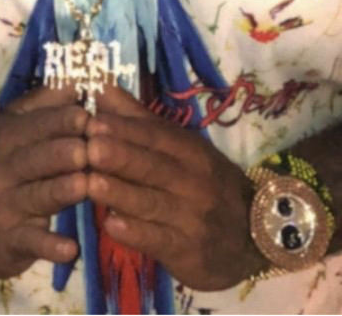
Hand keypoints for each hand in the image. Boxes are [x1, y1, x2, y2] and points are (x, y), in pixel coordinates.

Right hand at [0, 85, 88, 279]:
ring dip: (63, 190)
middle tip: (96, 149)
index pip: (39, 124)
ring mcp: (4, 208)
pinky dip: (51, 247)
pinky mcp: (8, 243)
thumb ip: (44, 103)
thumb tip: (78, 77)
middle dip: (68, 152)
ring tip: (86, 186)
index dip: (66, 120)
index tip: (93, 116)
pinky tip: (71, 250)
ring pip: (39, 196)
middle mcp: (2, 170)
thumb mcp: (10, 128)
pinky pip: (32, 243)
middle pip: (40, 158)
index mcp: (7, 136)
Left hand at [85, 86, 266, 290]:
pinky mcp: (188, 251)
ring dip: (121, 193)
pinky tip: (111, 225)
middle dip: (121, 157)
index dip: (126, 130)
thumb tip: (101, 89)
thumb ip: (139, 120)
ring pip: (153, 202)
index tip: (92, 122)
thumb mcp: (182, 148)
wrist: (253, 236)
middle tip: (89, 147)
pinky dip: (135, 233)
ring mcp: (192, 217)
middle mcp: (194, 181)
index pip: (157, 137)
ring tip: (90, 184)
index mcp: (191, 151)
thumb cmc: (206, 184)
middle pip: (154, 166)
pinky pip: (159, 240)